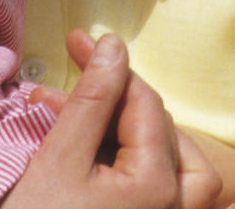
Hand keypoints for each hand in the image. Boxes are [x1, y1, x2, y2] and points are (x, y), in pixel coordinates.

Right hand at [2, 32, 220, 208]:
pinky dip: (134, 164)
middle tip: (69, 85)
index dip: (109, 65)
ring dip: (133, 132)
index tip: (77, 41)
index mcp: (158, 189)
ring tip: (87, 117)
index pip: (144, 102)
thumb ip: (92, 98)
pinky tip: (94, 154)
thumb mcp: (59, 159)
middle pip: (163, 131)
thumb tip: (113, 46)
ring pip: (175, 165)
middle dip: (114, 100)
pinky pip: (161, 193)